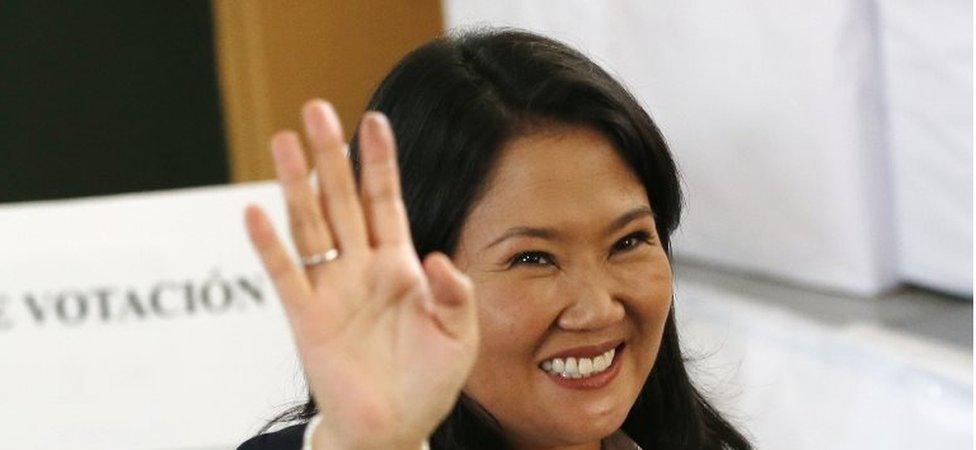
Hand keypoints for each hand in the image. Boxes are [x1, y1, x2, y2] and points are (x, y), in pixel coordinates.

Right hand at [244, 100, 478, 449]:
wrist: (395, 429)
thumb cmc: (429, 382)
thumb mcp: (460, 335)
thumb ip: (454, 293)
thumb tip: (435, 257)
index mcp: (400, 266)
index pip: (385, 200)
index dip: (380, 161)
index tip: (375, 118)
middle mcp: (361, 268)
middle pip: (341, 199)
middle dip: (330, 154)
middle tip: (316, 109)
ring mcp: (331, 291)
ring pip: (310, 225)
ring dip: (295, 184)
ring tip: (283, 139)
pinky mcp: (306, 320)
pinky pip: (286, 276)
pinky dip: (270, 246)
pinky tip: (256, 211)